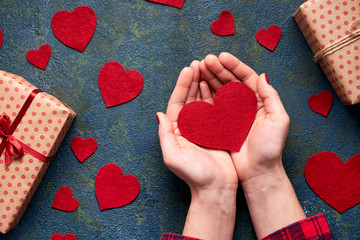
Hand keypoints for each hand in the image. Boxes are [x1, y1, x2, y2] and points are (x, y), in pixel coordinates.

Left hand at [157, 61, 236, 239]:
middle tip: (198, 63)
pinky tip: (216, 84)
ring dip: (203, 84)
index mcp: (176, 130)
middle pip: (189, 98)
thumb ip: (165, 135)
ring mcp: (203, 127)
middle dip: (192, 80)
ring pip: (201, 101)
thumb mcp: (173, 156)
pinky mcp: (217, 129)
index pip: (177, 103)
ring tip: (207, 68)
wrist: (216, 189)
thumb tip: (158, 114)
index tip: (188, 69)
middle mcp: (188, 126)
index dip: (182, 85)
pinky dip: (215, 96)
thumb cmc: (194, 175)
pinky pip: (215, 109)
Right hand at [200, 53, 304, 238]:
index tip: (221, 56)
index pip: (246, 76)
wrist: (258, 171)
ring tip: (199, 68)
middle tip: (205, 60)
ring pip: (220, 90)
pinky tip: (198, 86)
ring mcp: (233, 113)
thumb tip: (262, 75)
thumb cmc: (270, 148)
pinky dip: (205, 94)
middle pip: (231, 80)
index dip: (234, 65)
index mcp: (259, 100)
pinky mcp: (222, 123)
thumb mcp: (279, 120)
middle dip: (218, 69)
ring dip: (210, 77)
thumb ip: (271, 96)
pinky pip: (213, 104)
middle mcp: (245, 104)